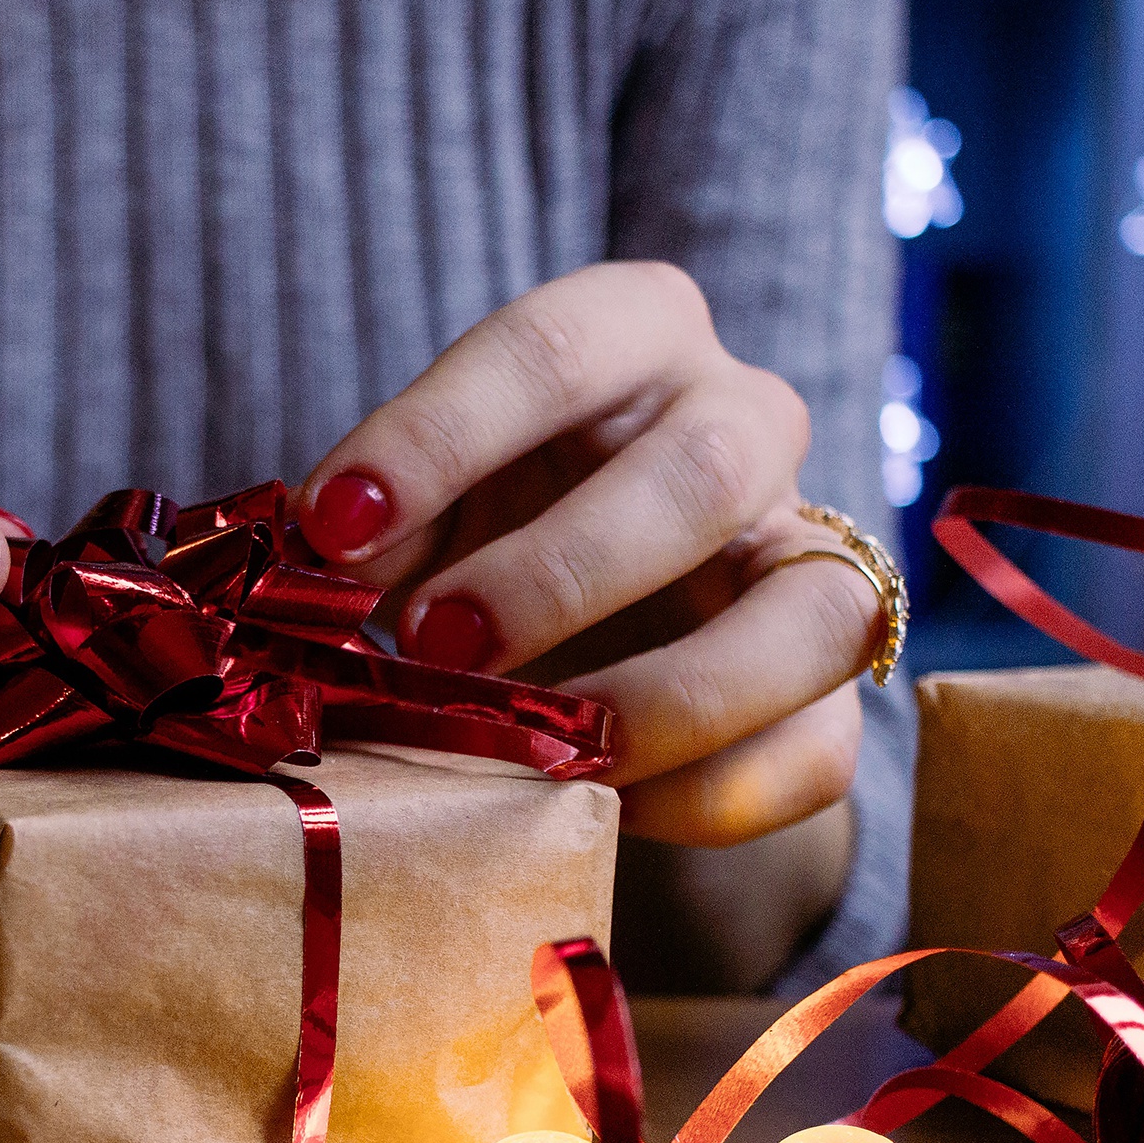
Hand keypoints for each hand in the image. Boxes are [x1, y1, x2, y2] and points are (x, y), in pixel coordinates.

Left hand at [294, 261, 879, 847]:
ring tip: (545, 751)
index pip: (551, 349)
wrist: (597, 617)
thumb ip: (375, 525)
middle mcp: (745, 418)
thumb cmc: (489, 525)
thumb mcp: (422, 503)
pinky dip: (711, 792)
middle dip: (560, 570)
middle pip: (701, 469)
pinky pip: (817, 747)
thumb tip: (315, 570)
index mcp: (634, 333)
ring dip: (667, 695)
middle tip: (439, 645)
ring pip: (809, 612)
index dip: (438, 436)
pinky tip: (605, 809)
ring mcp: (809, 548)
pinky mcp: (828, 683)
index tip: (334, 524)